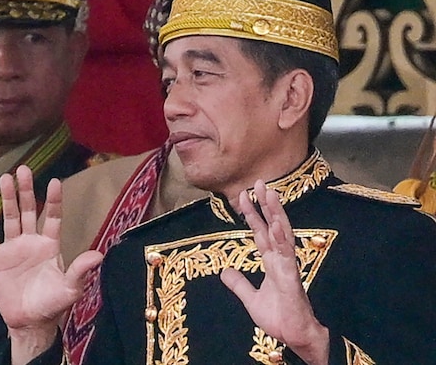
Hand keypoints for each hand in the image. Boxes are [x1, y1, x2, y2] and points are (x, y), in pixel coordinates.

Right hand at [0, 165, 102, 362]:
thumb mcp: (70, 288)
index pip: (53, 217)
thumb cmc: (52, 304)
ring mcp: (12, 247)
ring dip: (7, 198)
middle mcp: (31, 241)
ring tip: (4, 178)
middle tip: (23, 169)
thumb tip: (99, 255)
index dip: (54, 200)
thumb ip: (81, 270)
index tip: (55, 181)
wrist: (29, 321)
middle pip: (29, 210)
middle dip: (26, 190)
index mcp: (50, 245)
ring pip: (9, 217)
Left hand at [220, 180, 329, 364]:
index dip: (252, 214)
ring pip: (281, 233)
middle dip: (266, 204)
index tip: (243, 195)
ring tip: (269, 194)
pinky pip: (286, 254)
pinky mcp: (291, 277)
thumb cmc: (279, 318)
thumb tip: (224, 271)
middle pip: (272, 225)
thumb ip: (239, 284)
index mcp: (272, 262)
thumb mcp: (251, 298)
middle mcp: (280, 259)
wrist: (294, 337)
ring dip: (275, 213)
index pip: (260, 232)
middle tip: (259, 182)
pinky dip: (280, 238)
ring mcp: (287, 266)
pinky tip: (274, 224)